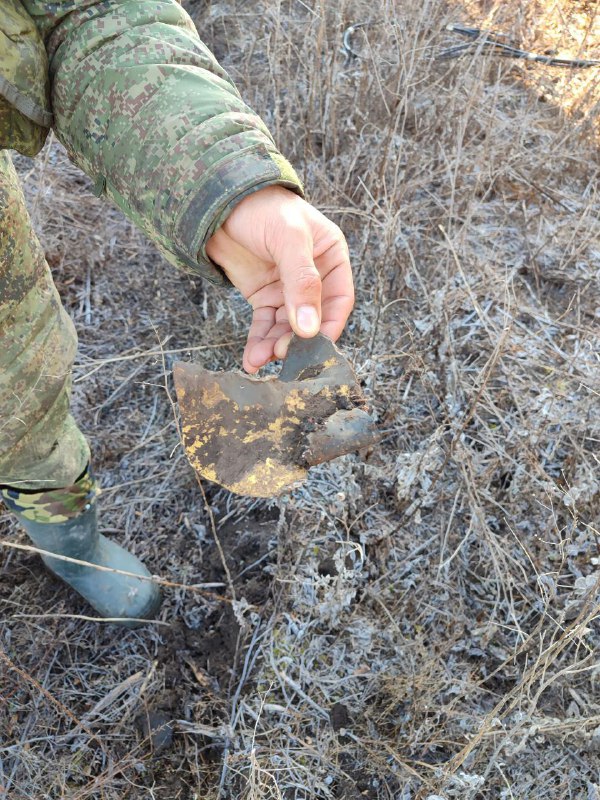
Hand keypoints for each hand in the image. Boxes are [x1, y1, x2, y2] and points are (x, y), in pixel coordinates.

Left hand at [205, 186, 353, 373]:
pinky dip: (258, 342)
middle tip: (281, 355)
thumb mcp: (288, 239)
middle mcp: (313, 276)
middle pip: (312, 318)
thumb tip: (309, 328)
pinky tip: (251, 358)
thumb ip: (301, 282)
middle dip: (296, 340)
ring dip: (274, 345)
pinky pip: (265, 325)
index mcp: (331, 257)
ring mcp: (287, 289)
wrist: (218, 201)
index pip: (339, 299)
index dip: (329, 325)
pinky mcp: (263, 297)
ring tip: (260, 359)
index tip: (316, 347)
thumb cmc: (262, 208)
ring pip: (286, 327)